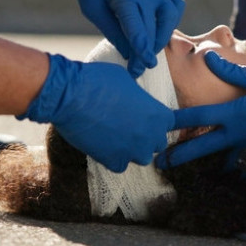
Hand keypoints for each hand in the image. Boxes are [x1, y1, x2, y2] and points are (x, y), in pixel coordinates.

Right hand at [20, 54, 173, 171]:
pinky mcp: (114, 162)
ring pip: (140, 157)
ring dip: (131, 148)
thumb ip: (139, 97)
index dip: (159, 122)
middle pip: (157, 143)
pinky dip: (112, 156)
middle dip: (146, 135)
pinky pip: (119, 164)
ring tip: (114, 134)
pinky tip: (101, 142)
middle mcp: (152, 136)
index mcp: (159, 115)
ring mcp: (134, 151)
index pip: (174, 125)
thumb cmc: (99, 80)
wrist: (71, 95)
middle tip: (128, 124)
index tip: (154, 121)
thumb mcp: (128, 81)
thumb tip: (136, 99)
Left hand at [59, 0, 184, 76]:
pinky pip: (175, 8)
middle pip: (151, 27)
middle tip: (136, 72)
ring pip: (169, 19)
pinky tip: (158, 32)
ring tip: (146, 52)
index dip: (140, 46)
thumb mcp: (92, 9)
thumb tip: (130, 55)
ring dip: (160, 39)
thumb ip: (112, 31)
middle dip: (144, 52)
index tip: (143, 64)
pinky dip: (170, 23)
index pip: (135, 24)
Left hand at [157, 52, 245, 167]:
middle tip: (161, 162)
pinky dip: (231, 163)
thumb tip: (208, 58)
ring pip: (223, 157)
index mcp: (238, 112)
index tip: (158, 125)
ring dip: (206, 161)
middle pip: (205, 146)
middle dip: (181, 155)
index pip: (200, 116)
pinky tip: (221, 167)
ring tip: (188, 165)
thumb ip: (230, 71)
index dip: (177, 121)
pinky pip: (242, 159)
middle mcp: (243, 132)